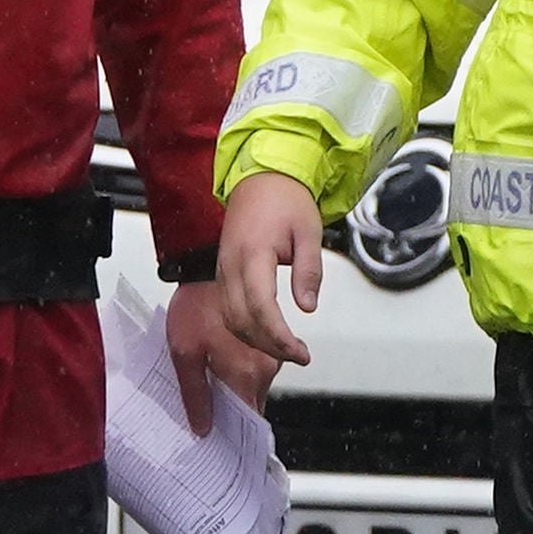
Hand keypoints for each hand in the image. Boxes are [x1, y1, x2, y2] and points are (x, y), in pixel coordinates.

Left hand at [166, 277, 277, 435]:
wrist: (208, 269)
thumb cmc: (197, 306)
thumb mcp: (184, 351)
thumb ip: (195, 393)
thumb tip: (203, 427)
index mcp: (247, 372)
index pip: (249, 419)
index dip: (237, 435)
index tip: (223, 443)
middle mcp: (266, 366)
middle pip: (254, 404)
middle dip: (235, 414)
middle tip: (211, 418)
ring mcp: (269, 353)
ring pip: (256, 386)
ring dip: (237, 391)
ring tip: (211, 389)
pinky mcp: (267, 342)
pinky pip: (256, 369)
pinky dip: (241, 373)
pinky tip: (219, 367)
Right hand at [214, 171, 320, 377]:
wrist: (261, 178)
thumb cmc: (285, 200)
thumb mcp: (309, 232)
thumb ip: (309, 271)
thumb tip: (307, 307)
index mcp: (253, 253)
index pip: (261, 307)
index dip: (279, 336)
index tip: (299, 351)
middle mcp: (231, 264)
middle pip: (241, 321)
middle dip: (270, 346)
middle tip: (299, 355)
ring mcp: (223, 269)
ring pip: (230, 320)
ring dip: (256, 341)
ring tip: (286, 348)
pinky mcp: (223, 272)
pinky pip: (227, 309)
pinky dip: (245, 329)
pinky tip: (266, 333)